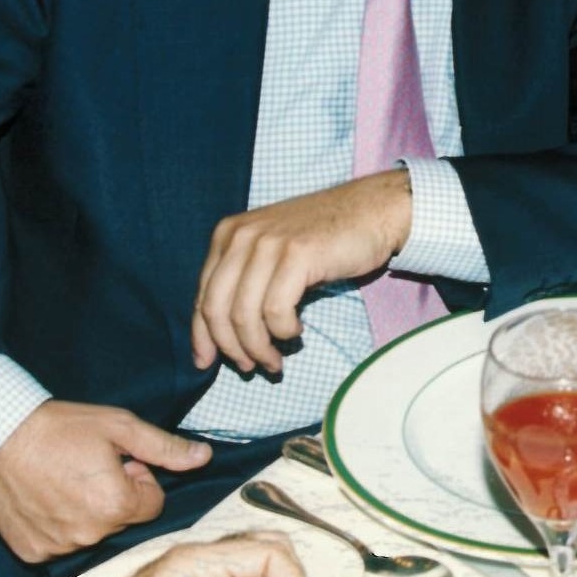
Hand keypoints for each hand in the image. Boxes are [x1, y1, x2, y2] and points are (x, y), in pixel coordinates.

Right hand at [0, 401, 211, 563]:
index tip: (116, 461)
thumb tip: (204, 457)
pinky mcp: (31, 552)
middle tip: (87, 466)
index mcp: (117, 507)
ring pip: (92, 532)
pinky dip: (57, 524)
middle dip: (114, 495)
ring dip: (86, 511)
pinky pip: (61, 543)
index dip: (139, 479)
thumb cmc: (61, 427)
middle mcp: (89, 536)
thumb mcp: (120, 427)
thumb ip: (165, 448)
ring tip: (62, 478)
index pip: (153, 504)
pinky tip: (43, 497)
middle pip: (123, 520)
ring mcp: (57, 548)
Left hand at [191, 170, 413, 375]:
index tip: (206, 363)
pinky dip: (283, 330)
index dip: (202, 336)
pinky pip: (275, 309)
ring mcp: (269, 242)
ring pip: (244, 314)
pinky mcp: (297, 254)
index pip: (202, 296)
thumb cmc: (326, 236)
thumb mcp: (273, 251)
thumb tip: (222, 333)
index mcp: (229, 234)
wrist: (373, 209)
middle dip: (230, 347)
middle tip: (250, 367)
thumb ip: (245, 280)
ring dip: (258, 347)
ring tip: (275, 360)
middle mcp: (242, 235)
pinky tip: (296, 331)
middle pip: (217, 309)